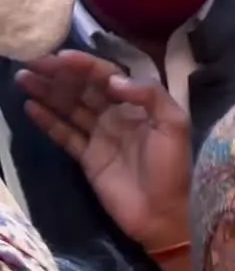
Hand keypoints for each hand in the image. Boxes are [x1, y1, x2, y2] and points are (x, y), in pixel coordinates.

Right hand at [17, 51, 191, 252]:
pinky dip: (48, 120)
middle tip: (32, 62)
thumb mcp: (174, 125)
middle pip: (84, 89)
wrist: (163, 213)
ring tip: (23, 77)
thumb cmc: (172, 168)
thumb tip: (112, 80)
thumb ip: (149, 96)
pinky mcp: (87, 157)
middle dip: (59, 75)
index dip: (85, 66)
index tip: (60, 57)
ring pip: (70, 108)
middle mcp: (118, 115)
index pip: (108, 77)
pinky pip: (64, 134)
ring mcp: (101, 136)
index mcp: (140, 105)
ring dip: (48, 92)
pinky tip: (30, 106)